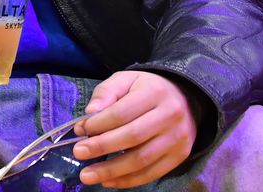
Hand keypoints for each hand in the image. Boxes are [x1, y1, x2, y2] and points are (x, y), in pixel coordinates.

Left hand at [71, 71, 198, 187]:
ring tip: (88, 175)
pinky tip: (108, 181)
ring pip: (141, 160)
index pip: (122, 112)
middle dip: (101, 147)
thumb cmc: (147, 89)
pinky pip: (152, 173)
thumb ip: (106, 92)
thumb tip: (90, 112)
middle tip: (78, 153)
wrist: (185, 98)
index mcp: (154, 93)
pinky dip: (128, 180)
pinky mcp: (180, 156)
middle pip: (132, 137)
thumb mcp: (126, 80)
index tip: (79, 130)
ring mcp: (177, 138)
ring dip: (111, 171)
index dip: (99, 124)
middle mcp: (170, 116)